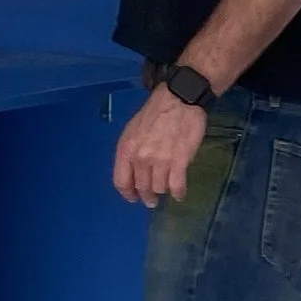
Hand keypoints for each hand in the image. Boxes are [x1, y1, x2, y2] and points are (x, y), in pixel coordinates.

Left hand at [113, 86, 206, 206]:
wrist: (178, 100)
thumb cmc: (155, 113)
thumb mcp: (132, 130)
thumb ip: (131, 151)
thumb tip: (134, 171)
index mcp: (126, 149)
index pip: (121, 181)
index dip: (127, 193)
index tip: (133, 198)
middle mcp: (140, 158)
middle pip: (141, 187)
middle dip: (147, 196)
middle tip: (152, 200)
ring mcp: (160, 161)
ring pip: (159, 188)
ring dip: (163, 192)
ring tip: (167, 191)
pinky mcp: (179, 161)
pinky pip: (177, 186)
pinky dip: (178, 193)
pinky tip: (179, 194)